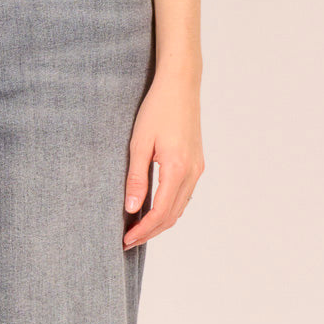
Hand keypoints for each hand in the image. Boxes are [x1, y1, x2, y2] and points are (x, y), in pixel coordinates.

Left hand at [122, 68, 203, 249]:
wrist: (180, 84)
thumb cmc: (157, 108)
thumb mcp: (139, 142)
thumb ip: (137, 177)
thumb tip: (132, 209)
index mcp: (177, 169)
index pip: (160, 213)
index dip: (143, 230)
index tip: (126, 239)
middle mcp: (192, 173)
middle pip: (172, 216)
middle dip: (151, 231)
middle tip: (129, 239)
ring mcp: (197, 168)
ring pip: (180, 207)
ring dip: (161, 221)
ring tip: (139, 226)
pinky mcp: (197, 162)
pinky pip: (185, 194)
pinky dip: (170, 206)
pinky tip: (155, 205)